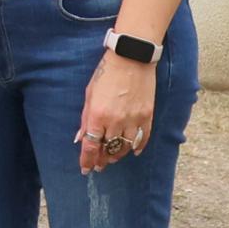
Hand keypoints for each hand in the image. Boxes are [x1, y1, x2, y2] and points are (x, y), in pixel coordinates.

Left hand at [76, 49, 158, 170]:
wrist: (131, 58)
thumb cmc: (106, 73)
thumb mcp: (90, 95)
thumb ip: (86, 118)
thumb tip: (81, 137)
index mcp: (98, 115)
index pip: (91, 146)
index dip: (87, 160)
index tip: (86, 169)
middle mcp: (116, 121)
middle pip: (109, 149)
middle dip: (102, 159)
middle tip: (99, 165)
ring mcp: (133, 119)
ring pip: (126, 147)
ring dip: (118, 155)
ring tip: (113, 157)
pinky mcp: (147, 115)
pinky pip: (143, 138)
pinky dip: (138, 147)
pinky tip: (134, 151)